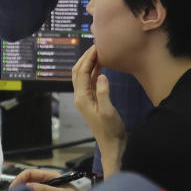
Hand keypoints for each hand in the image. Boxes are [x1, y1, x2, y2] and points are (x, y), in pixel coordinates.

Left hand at [72, 46, 124, 174]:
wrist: (112, 144)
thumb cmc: (110, 129)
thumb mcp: (108, 111)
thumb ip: (103, 92)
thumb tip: (100, 74)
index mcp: (82, 98)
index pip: (81, 72)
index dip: (88, 58)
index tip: (97, 47)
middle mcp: (80, 96)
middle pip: (78, 71)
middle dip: (85, 57)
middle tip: (96, 46)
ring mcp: (85, 98)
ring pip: (82, 75)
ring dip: (88, 63)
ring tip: (98, 52)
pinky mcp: (92, 100)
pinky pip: (89, 81)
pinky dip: (93, 71)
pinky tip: (101, 65)